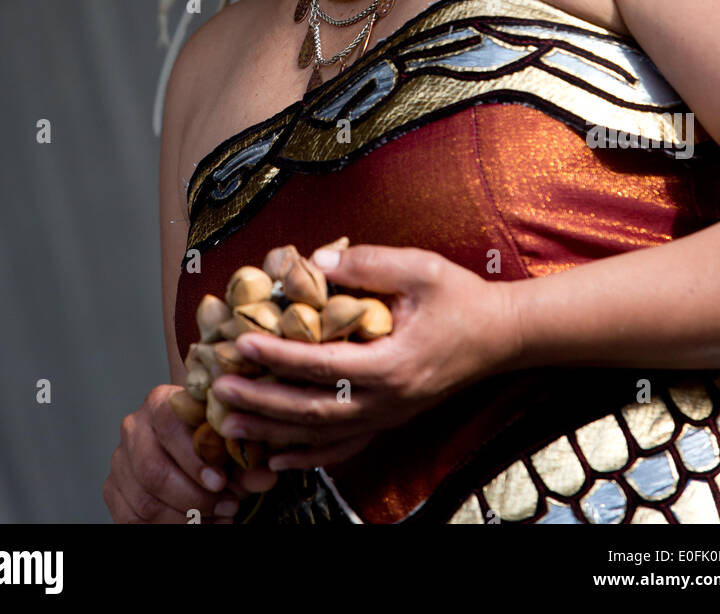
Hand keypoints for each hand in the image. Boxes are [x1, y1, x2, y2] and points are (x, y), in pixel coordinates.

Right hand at [103, 383, 277, 523]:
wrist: (184, 442)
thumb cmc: (210, 437)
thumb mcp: (231, 443)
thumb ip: (246, 460)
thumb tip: (266, 476)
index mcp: (160, 402)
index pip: (170, 426)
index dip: (194, 459)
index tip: (220, 482)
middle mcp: (134, 427)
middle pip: (153, 470)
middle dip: (194, 497)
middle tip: (228, 507)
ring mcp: (120, 460)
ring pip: (145, 501)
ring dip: (185, 518)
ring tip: (218, 518)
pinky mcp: (112, 490)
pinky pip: (134, 519)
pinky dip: (168, 528)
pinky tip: (197, 526)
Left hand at [206, 244, 521, 471]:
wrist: (501, 336)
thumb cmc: (461, 298)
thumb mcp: (420, 268)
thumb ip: (368, 264)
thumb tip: (314, 260)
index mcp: (391, 364)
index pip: (321, 364)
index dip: (277, 354)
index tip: (240, 343)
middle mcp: (387, 401)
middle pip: (312, 410)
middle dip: (261, 401)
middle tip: (218, 389)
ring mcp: (389, 416)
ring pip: (322, 435)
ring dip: (273, 432)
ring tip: (229, 427)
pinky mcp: (391, 420)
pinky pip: (343, 448)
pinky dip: (307, 455)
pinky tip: (276, 459)